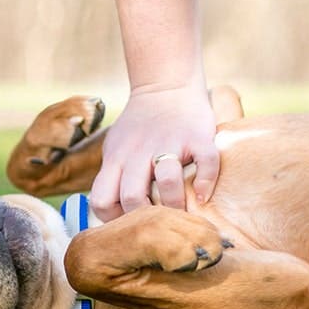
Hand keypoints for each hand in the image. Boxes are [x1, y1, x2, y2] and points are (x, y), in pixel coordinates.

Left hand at [90, 84, 219, 221]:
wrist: (165, 86)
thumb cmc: (139, 126)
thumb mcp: (114, 148)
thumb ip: (112, 176)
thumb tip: (111, 212)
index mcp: (116, 159)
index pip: (101, 200)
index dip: (113, 218)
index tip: (128, 221)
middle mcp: (138, 152)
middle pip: (133, 197)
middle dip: (145, 217)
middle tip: (157, 222)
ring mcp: (169, 143)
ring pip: (168, 180)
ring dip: (175, 203)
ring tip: (181, 210)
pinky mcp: (197, 136)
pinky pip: (206, 163)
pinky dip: (207, 184)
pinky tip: (203, 196)